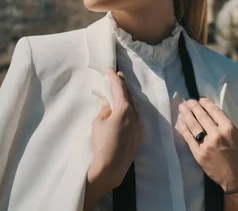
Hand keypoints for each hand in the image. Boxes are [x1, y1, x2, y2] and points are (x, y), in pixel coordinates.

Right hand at [87, 69, 141, 195]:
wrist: (111, 167)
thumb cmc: (101, 144)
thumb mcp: (98, 123)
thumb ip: (105, 110)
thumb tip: (109, 104)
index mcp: (124, 109)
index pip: (118, 88)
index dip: (113, 78)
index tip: (109, 70)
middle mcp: (134, 114)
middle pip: (129, 95)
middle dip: (123, 85)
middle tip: (118, 76)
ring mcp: (139, 124)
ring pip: (135, 105)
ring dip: (128, 96)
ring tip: (122, 90)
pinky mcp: (139, 134)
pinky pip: (137, 115)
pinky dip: (131, 108)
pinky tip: (127, 108)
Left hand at [176, 97, 237, 192]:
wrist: (237, 178)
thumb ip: (227, 125)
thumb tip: (213, 113)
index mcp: (229, 129)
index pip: (214, 111)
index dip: (206, 104)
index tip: (200, 99)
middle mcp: (217, 135)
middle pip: (202, 116)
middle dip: (194, 106)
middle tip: (188, 101)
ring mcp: (206, 145)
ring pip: (193, 125)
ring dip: (186, 114)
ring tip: (182, 107)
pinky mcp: (199, 154)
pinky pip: (189, 138)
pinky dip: (184, 129)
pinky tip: (180, 122)